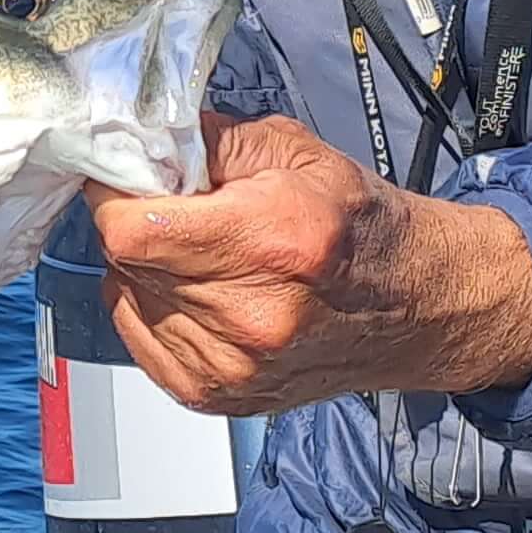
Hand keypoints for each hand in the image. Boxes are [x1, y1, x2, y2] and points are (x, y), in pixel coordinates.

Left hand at [88, 111, 531, 416]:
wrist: (415, 304)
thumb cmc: (357, 224)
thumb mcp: (294, 153)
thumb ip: (207, 141)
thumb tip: (134, 136)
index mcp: (270, 241)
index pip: (132, 228)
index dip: (117, 195)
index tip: (128, 178)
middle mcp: (250, 315)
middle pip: (128, 262)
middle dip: (138, 227)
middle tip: (175, 210)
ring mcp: (232, 366)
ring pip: (129, 299)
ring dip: (147, 271)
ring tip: (202, 255)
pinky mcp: (217, 396)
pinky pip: (140, 338)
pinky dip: (154, 308)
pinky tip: (200, 292)